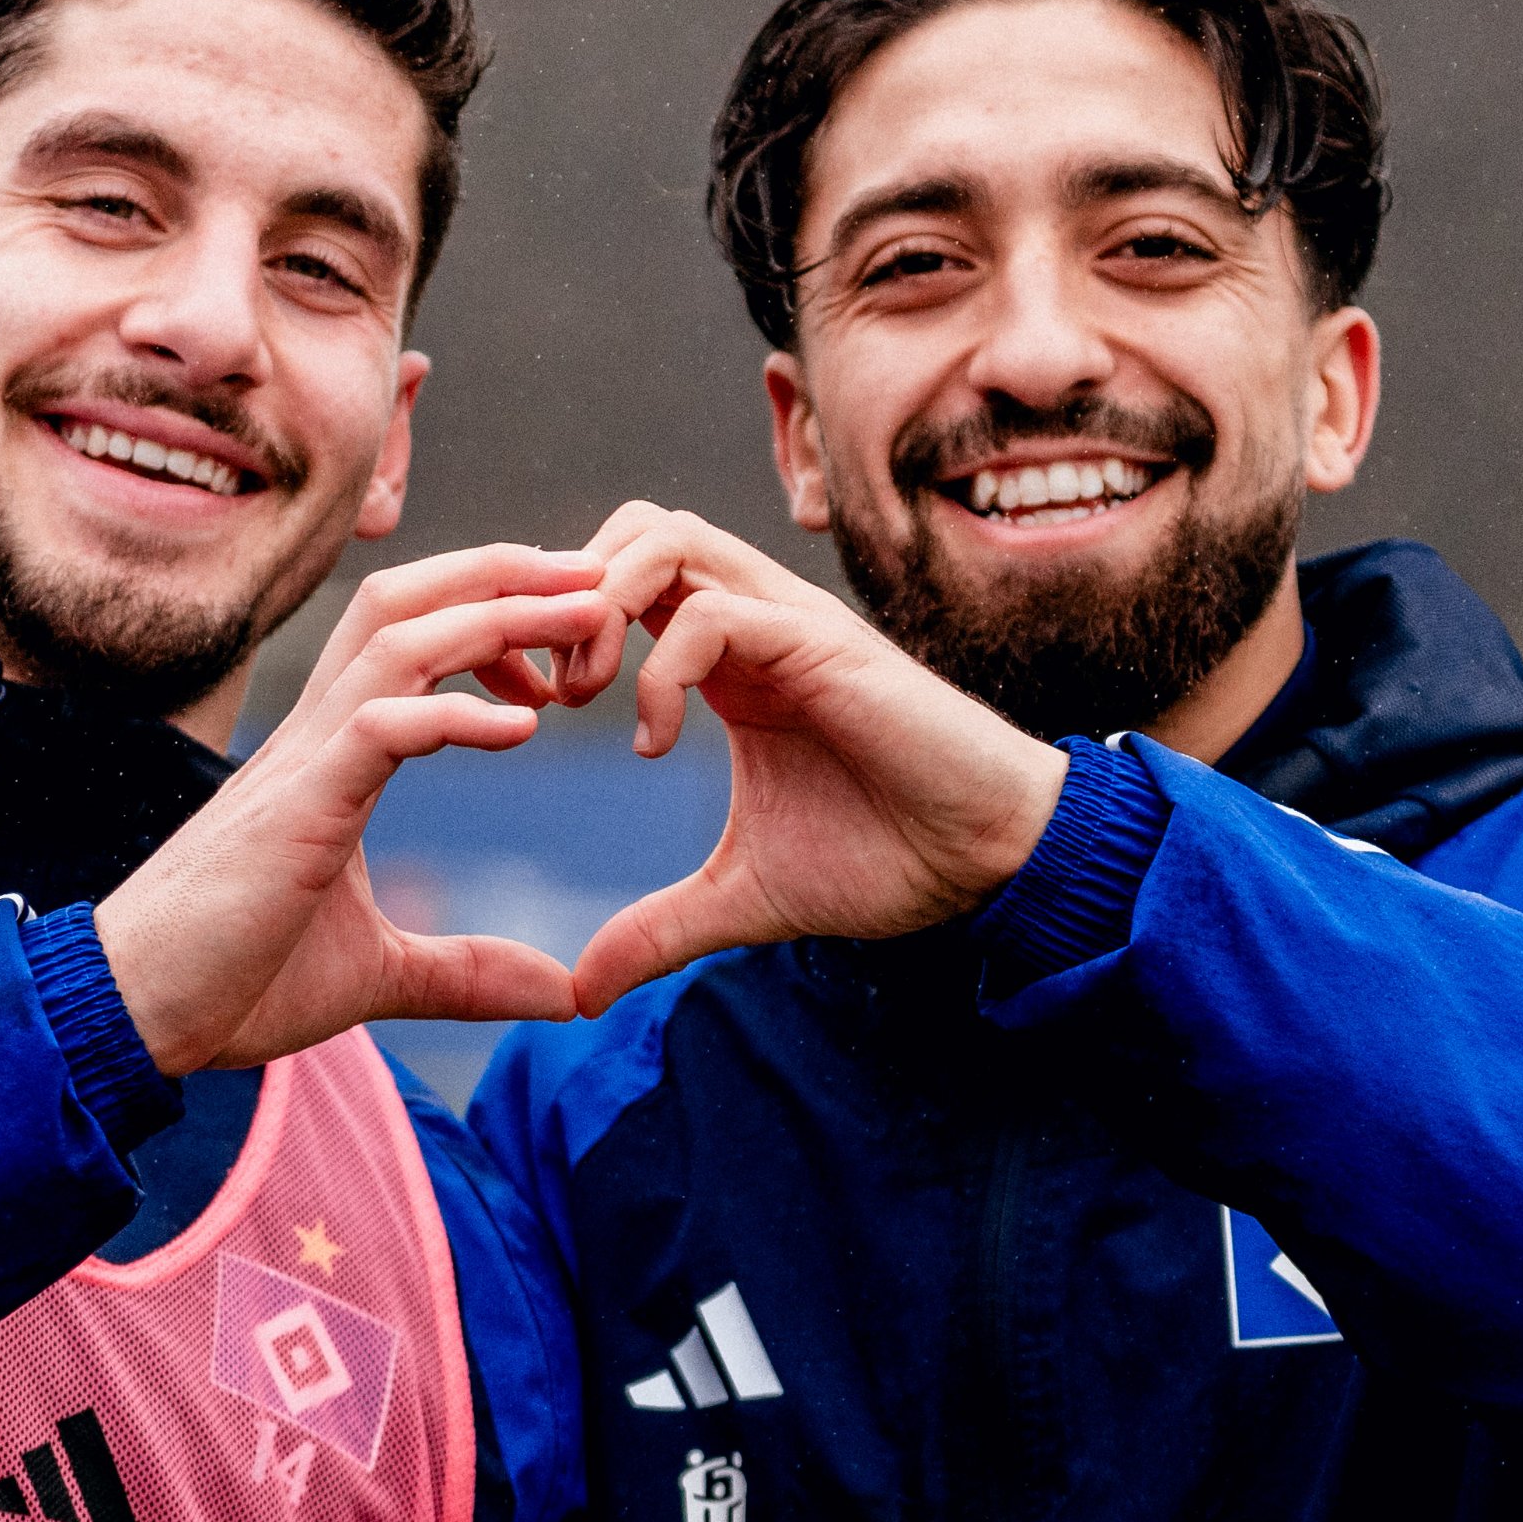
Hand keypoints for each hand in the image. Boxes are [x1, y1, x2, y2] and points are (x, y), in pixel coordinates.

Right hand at [94, 547, 626, 1073]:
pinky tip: (525, 725)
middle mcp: (316, 735)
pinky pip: (383, 726)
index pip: (412, 638)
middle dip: (505, 571)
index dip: (493, 614)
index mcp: (332, 755)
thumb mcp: (380, 976)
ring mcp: (303, 762)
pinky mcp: (298, 807)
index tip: (571, 637)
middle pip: (407, 600)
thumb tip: (563, 994)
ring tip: (587, 613)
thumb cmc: (234, 982)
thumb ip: (467, 973)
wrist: (138, 1012)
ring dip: (499, 614)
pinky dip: (456, 712)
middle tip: (599, 576)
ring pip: (400, 637)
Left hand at [567, 503, 1068, 1013]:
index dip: (561, 625)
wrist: (987, 860)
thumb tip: (580, 991)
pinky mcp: (820, 645)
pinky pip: (712, 612)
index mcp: (727, 660)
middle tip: (553, 690)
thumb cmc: (886, 859)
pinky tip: (654, 745)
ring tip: (589, 696)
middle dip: (565, 595)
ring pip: (664, 537)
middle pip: (632, 530)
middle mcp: (752, 622)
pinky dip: (660, 669)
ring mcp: (786, 624)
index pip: (622, 580)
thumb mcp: (742, 900)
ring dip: (602, 606)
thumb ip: (658, 930)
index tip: (535, 707)